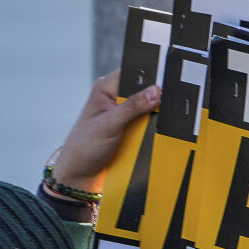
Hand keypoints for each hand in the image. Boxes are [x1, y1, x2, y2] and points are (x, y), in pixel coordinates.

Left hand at [49, 70, 160, 196]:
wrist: (81, 175)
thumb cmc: (84, 147)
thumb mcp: (109, 124)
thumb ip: (132, 107)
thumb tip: (156, 91)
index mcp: (106, 88)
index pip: (134, 72)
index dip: (150, 76)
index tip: (168, 83)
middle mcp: (116, 98)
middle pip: (145, 91)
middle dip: (156, 99)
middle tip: (167, 107)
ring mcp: (125, 115)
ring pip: (150, 109)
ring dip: (156, 117)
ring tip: (163, 123)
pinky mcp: (131, 131)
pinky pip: (149, 126)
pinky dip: (154, 130)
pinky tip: (158, 134)